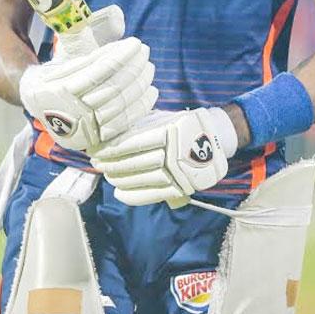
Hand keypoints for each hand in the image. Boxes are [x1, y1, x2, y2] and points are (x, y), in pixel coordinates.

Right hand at [19, 6, 157, 150]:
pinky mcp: (96, 139)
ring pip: (122, 105)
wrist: (35, 107)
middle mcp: (70, 112)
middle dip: (134, 67)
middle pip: (114, 88)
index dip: (121, 55)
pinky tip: (151, 90)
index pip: (99, 70)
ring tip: (149, 67)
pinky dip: (141, 106)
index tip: (135, 43)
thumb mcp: (61, 63)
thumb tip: (120, 42)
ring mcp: (84, 129)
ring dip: (141, 84)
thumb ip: (86, 55)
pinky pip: (125, 123)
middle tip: (145, 51)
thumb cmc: (50, 78)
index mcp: (58, 90)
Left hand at [90, 108, 234, 206]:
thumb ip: (141, 125)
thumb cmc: (184, 124)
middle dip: (112, 164)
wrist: (217, 137)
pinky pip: (153, 195)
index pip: (134, 143)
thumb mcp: (165, 117)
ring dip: (120, 179)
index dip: (112, 149)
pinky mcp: (183, 188)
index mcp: (170, 131)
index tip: (97, 150)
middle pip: (136, 162)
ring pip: (142, 179)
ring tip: (107, 174)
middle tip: (96, 163)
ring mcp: (180, 173)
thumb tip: (110, 134)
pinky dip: (134, 196)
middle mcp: (176, 153)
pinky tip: (119, 192)